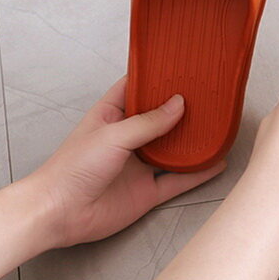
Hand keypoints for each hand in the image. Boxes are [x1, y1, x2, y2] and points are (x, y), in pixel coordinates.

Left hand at [0, 77, 223, 279]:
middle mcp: (128, 139)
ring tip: (219, 124)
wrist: (59, 214)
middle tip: (209, 93)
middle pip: (160, 119)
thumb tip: (179, 104)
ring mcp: (139, 166)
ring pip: (173, 149)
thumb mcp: (113, 135)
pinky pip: (178, 181)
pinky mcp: (147, 192)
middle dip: (182, 108)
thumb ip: (148, 122)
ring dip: (193, 140)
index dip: (155, 77)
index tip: (179, 65)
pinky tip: (217, 163)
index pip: (135, 88)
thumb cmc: (73, 168)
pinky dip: (198, 173)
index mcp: (111, 116)